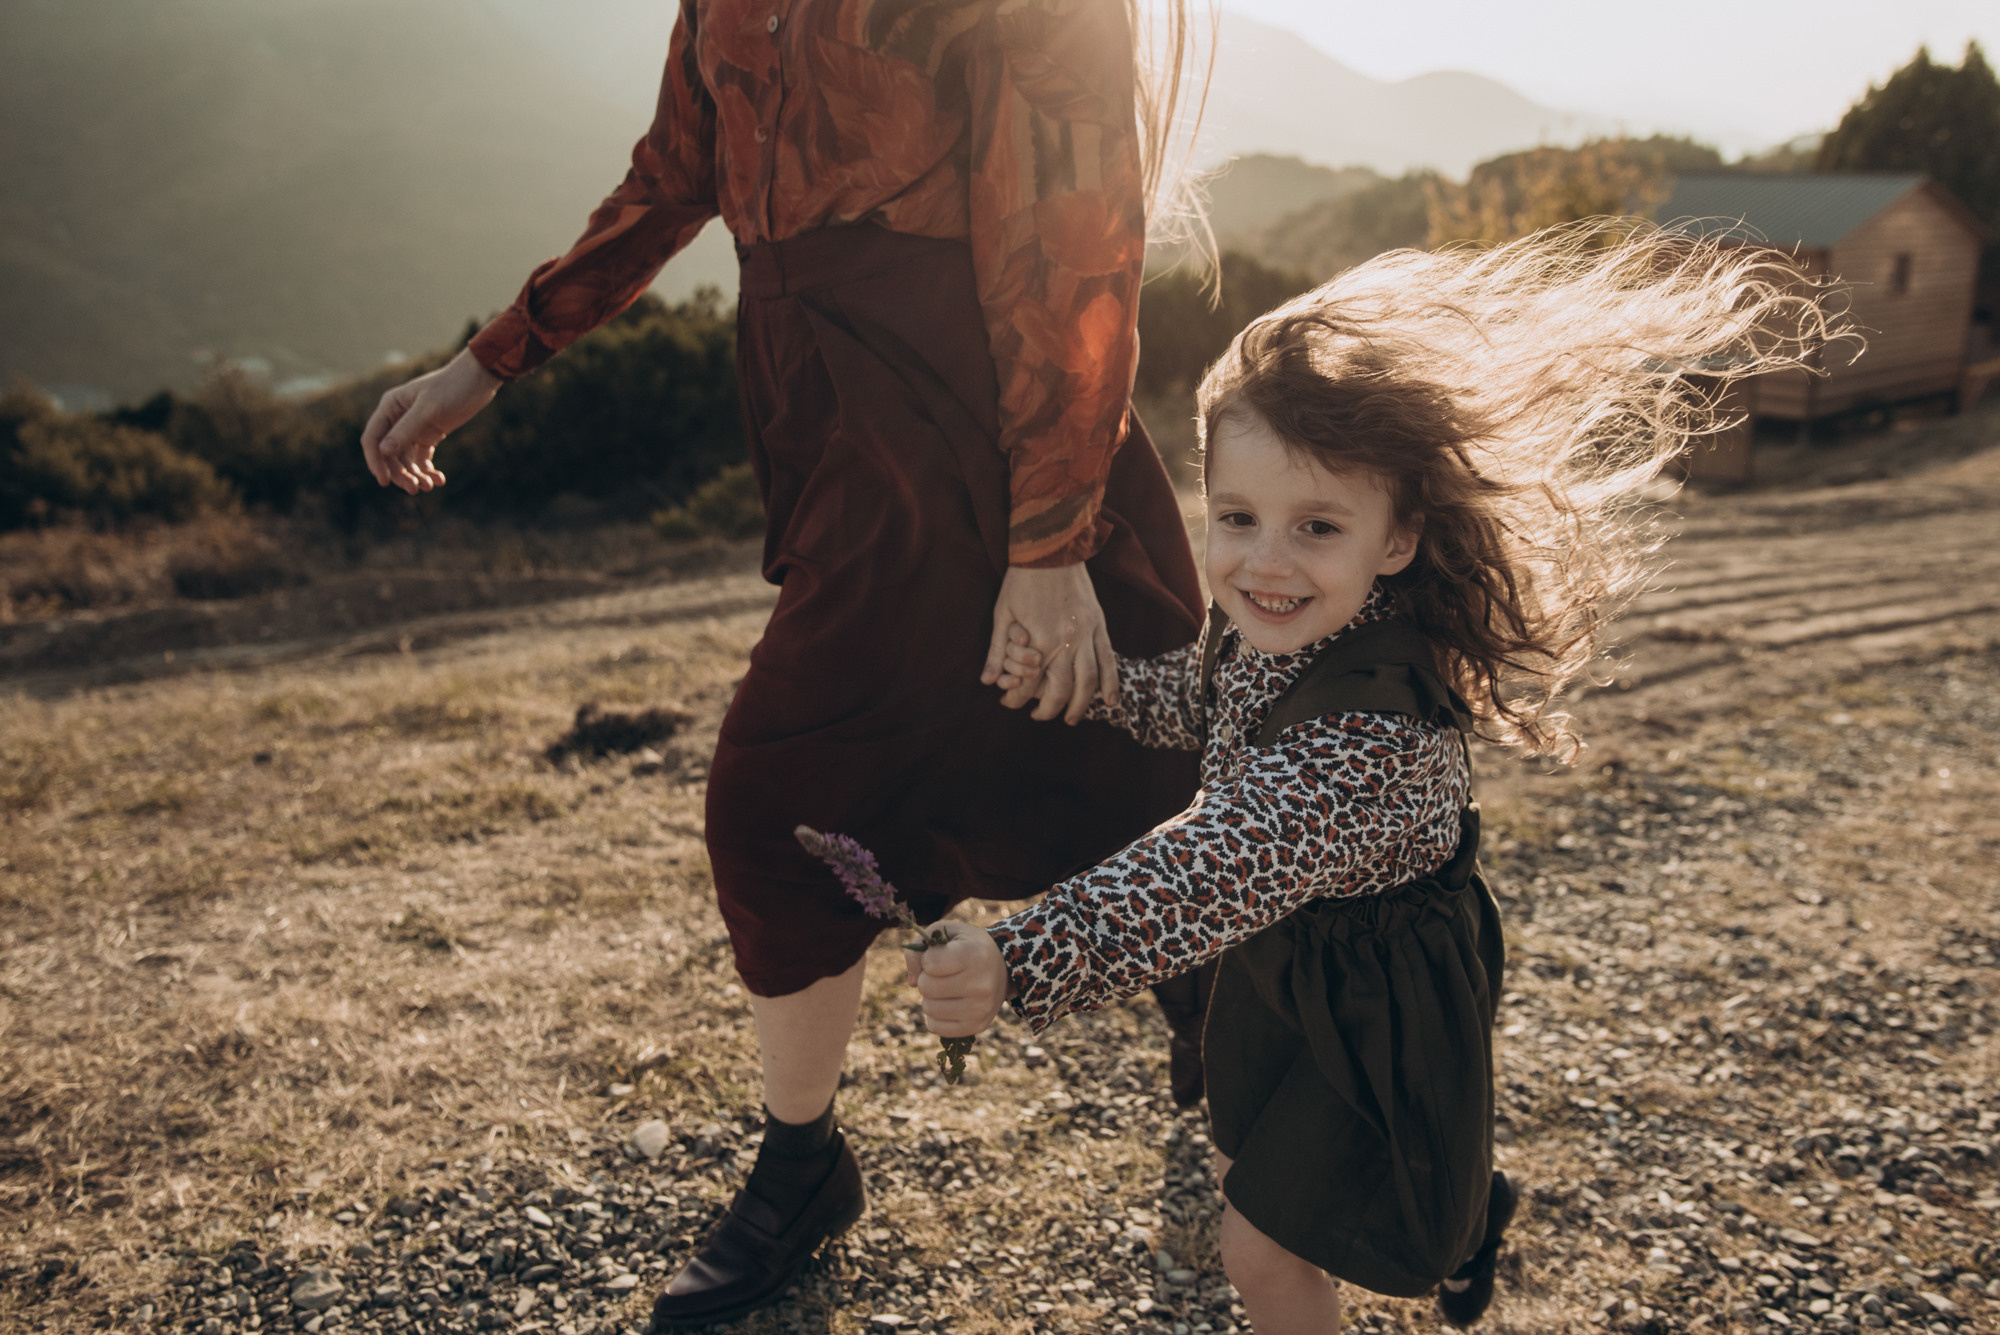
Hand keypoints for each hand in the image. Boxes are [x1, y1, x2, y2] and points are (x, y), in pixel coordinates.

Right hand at [360, 348, 501, 493]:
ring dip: (415, 475)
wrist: (479, 379)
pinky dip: (428, 470)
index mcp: (390, 407)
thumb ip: (407, 428)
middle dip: (400, 473)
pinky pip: (422, 458)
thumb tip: (384, 451)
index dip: (375, 462)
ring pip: (406, 459)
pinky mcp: (429, 434)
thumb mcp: (429, 408)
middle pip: (389, 454)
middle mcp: (397, 418)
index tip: (384, 482)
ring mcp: (413, 427)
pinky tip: (439, 479)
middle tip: (416, 489)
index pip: (373, 439)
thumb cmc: (453, 387)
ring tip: (430, 486)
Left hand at [904, 921, 1007, 1038]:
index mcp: (974, 955)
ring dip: (931, 998)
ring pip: (928, 1008)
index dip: (928, 958)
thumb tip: (912, 981)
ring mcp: (980, 1008)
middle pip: (926, 986)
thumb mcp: (947, 932)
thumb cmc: (968, 946)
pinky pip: (935, 1027)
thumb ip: (920, 947)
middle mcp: (980, 983)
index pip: (929, 962)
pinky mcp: (977, 1026)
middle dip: (927, 978)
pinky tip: (948, 1004)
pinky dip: (935, 1016)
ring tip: (947, 988)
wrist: (1003, 967)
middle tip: (943, 974)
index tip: (942, 955)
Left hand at [981, 563, 1118, 724]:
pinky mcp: (1099, 625)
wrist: (1051, 547)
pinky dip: (1110, 683)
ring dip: (1081, 705)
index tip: (1008, 704)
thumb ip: (997, 650)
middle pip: (1060, 690)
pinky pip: (1108, 660)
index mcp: (1038, 640)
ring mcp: (1086, 633)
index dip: (1015, 700)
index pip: (1027, 684)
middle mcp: (1065, 641)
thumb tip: (986, 681)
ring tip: (1071, 718)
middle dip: (1050, 709)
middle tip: (1040, 716)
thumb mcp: (1002, 613)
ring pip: (1088, 681)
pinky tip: (1108, 702)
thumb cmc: (1021, 580)